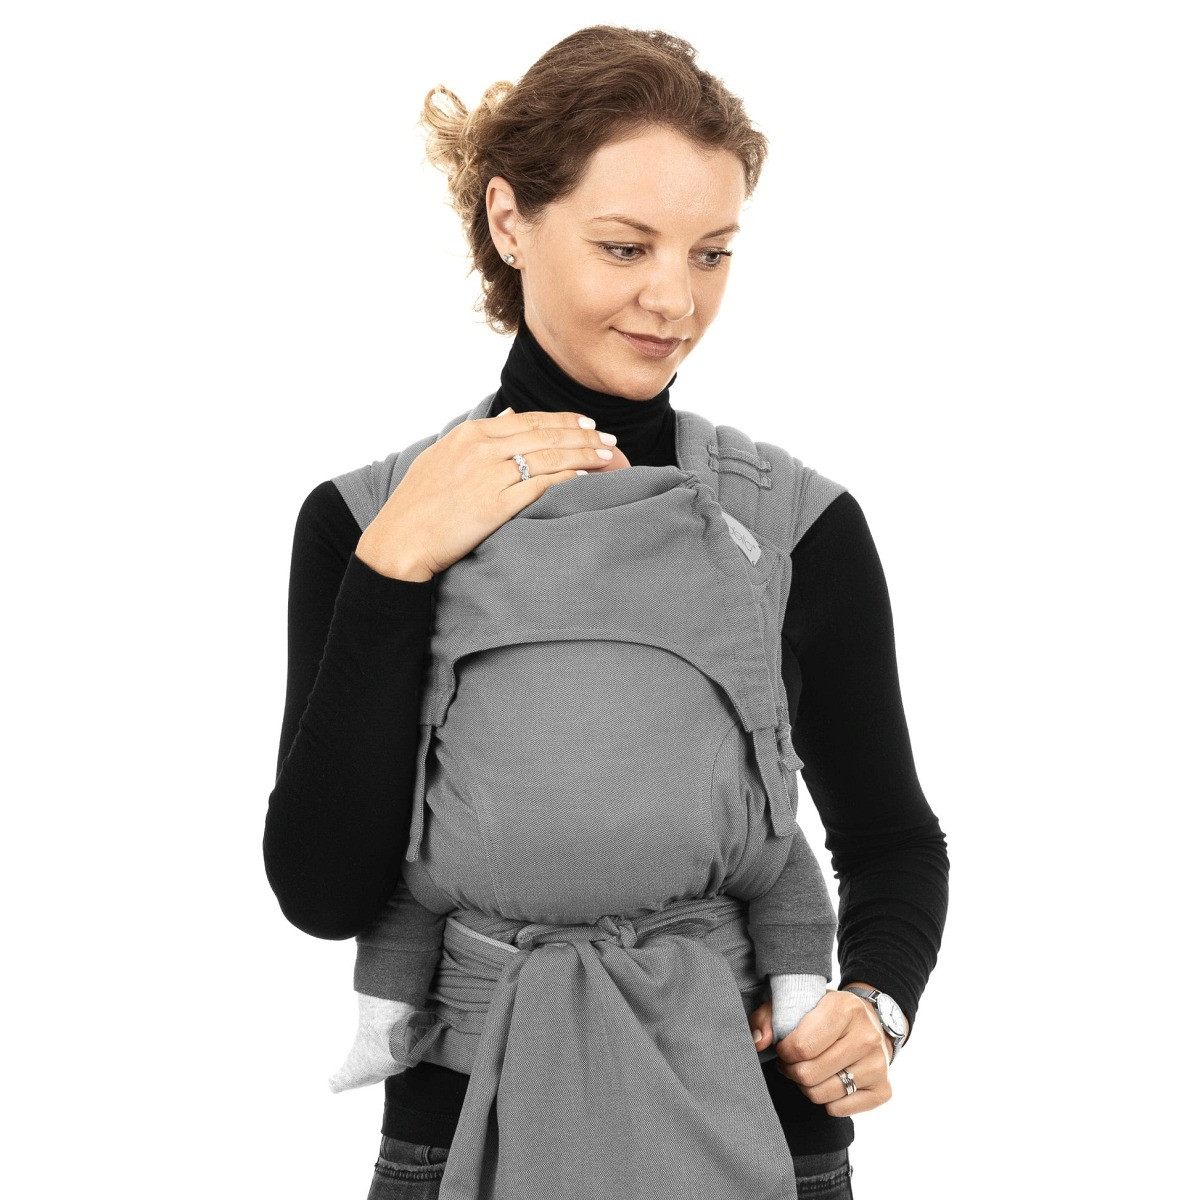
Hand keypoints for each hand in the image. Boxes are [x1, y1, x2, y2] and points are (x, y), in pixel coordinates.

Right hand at [355, 407, 623, 581]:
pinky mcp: (495, 504)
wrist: (401, 540)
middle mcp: (482, 448)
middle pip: (546, 434)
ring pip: (549, 456)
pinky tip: (585, 477)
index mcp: (471, 434)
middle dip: (583, 435)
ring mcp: (489, 475)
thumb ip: (477, 435)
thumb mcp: (442, 456)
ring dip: (583, 454)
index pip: (530, 420)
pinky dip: (566, 478)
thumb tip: (509, 414)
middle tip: (609, 439)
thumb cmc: (418, 503)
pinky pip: (540, 485)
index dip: (564, 420)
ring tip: (608, 456)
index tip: (588, 424)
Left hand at [748, 987, 895, 1116]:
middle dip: (792, 1071)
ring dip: (806, 1086)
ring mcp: (878, 1065)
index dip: (784, 1052)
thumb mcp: (798, 1003)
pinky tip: (828, 1080)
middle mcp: (867, 1037)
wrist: (871, 1022)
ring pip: (822, 1094)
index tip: (784, 1047)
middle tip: (791, 1062)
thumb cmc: (827, 1014)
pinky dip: (826, 1100)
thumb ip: (768, 1016)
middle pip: (809, 1074)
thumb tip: (758, 1042)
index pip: (801, 1046)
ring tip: (808, 1070)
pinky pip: (839, 1109)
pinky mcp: (882, 1090)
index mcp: (845, 1009)